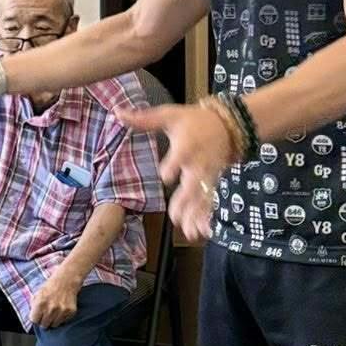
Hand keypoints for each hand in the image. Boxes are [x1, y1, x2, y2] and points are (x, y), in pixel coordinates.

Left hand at [29, 273, 80, 327]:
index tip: (37, 316)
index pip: (34, 320)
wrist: (66, 280)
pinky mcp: (71, 312)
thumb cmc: (50, 287)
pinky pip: (63, 321)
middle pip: (44, 325)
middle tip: (46, 314)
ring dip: (52, 320)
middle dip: (43, 320)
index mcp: (40, 303)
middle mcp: (51, 308)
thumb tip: (33, 318)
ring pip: (54, 325)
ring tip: (53, 311)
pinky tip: (60, 309)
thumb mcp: (37, 294)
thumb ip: (33, 306)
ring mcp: (62, 311)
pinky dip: (61, 318)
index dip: (35, 318)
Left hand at [116, 100, 236, 241]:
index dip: (172, 167)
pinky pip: (209, 202)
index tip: (166, 175)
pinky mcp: (213, 183)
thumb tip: (117, 113)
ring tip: (188, 232)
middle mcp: (197, 164)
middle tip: (175, 217)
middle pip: (192, 184)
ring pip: (201, 199)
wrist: (228, 125)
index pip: (179, 159)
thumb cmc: (193, 120)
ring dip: (195, 215)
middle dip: (185, 201)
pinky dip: (206, 217)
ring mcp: (207, 176)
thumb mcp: (168, 115)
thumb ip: (143, 119)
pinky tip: (202, 233)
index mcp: (185, 147)